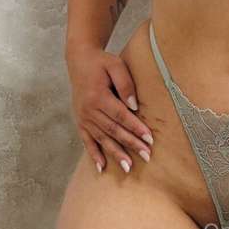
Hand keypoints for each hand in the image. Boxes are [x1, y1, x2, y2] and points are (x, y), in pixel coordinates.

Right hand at [66, 45, 153, 173]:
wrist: (79, 60)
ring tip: (129, 167)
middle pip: (113, 130)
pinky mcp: (80, 121)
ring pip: (101, 139)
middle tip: (146, 156)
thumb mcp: (115, 65)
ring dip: (115, 154)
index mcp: (98, 96)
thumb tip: (134, 106)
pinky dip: (94, 155)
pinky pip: (86, 141)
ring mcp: (83, 118)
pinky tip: (102, 168)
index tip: (149, 138)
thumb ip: (125, 83)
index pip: (120, 116)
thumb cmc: (101, 62)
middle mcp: (89, 110)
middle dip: (130, 144)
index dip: (135, 127)